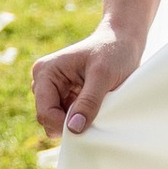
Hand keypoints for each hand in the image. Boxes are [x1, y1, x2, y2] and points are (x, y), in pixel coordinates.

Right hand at [35, 24, 143, 138]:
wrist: (124, 40)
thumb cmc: (113, 51)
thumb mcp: (103, 75)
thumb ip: (88, 102)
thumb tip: (73, 128)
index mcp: (46, 72)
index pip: (45, 112)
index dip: (63, 125)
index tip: (89, 127)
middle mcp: (43, 81)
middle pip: (47, 119)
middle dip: (69, 124)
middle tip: (96, 115)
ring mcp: (53, 89)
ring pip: (56, 121)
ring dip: (76, 122)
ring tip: (97, 108)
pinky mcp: (64, 96)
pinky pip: (66, 118)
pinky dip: (80, 119)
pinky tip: (95, 108)